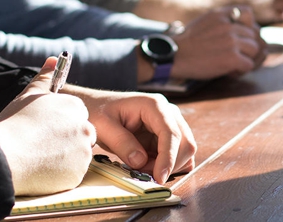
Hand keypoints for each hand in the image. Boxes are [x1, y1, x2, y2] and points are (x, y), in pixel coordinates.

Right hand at [0, 57, 95, 195]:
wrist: (5, 156)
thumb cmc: (15, 124)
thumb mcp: (29, 95)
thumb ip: (45, 77)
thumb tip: (54, 59)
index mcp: (75, 107)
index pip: (78, 115)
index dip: (63, 123)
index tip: (48, 129)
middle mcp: (85, 127)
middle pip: (83, 134)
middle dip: (69, 139)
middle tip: (44, 145)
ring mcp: (84, 151)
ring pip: (79, 154)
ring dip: (66, 156)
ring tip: (41, 157)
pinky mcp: (78, 173)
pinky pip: (74, 173)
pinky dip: (63, 173)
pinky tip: (44, 169)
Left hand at [64, 88, 196, 183]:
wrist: (98, 106)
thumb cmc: (99, 112)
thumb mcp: (103, 126)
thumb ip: (122, 143)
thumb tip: (140, 161)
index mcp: (154, 105)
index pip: (171, 133)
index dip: (168, 157)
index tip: (159, 178)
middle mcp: (168, 112)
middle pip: (185, 142)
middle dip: (169, 164)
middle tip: (143, 174)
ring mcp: (170, 123)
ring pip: (185, 150)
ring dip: (168, 166)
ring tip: (142, 168)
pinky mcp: (167, 135)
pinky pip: (178, 154)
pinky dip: (168, 165)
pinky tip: (149, 165)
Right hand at [171, 5, 267, 79]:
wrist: (173, 56)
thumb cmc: (187, 43)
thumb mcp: (204, 21)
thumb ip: (223, 21)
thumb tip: (245, 30)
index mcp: (221, 14)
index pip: (248, 13)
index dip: (247, 25)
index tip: (238, 36)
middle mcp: (229, 25)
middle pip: (254, 35)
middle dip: (247, 47)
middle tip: (234, 55)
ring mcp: (231, 41)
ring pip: (255, 50)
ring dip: (246, 59)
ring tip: (231, 64)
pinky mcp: (232, 58)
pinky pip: (249, 65)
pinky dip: (240, 71)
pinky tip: (228, 71)